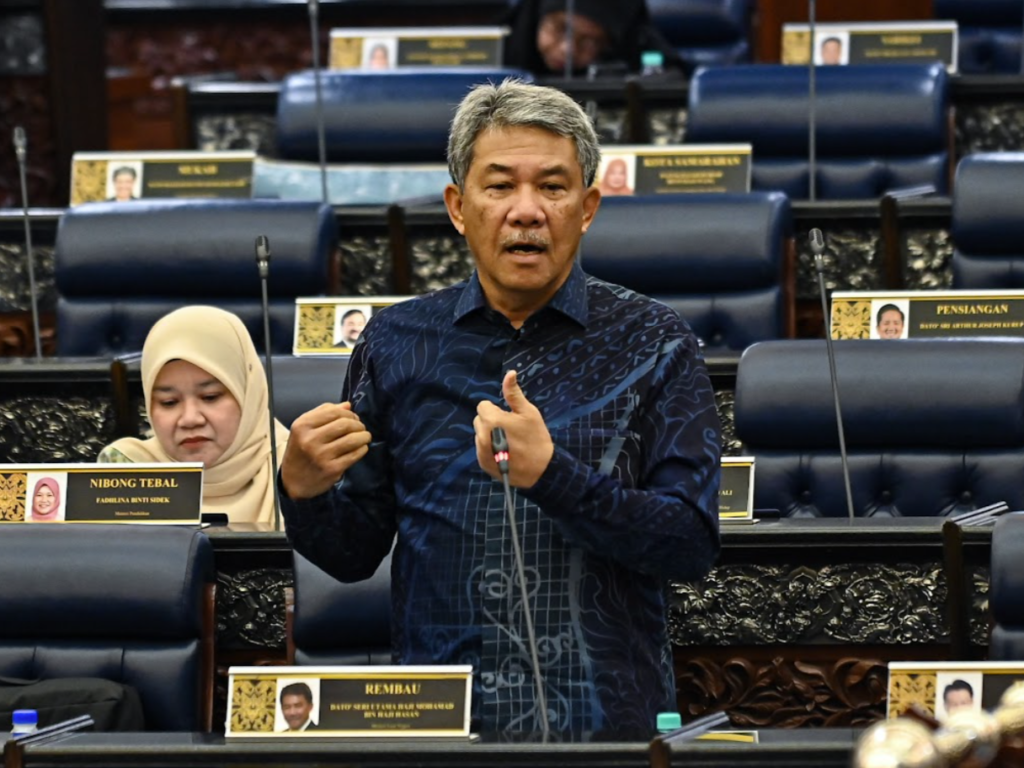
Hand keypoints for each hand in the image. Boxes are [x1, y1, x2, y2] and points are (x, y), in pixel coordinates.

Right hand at [280, 402, 371, 499]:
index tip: (353, 417)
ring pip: (352, 438)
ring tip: (365, 436)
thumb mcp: (303, 429)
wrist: (292, 481)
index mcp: (302, 426)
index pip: (333, 412)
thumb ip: (324, 413)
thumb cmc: (300, 451)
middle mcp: (310, 440)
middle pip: (345, 424)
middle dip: (358, 424)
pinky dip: (362, 448)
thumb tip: (347, 405)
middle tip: (361, 427)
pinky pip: (354, 454)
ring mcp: (321, 455)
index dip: (348, 413)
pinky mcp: (332, 469)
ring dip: (364, 436)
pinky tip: (361, 447)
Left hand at [474, 370, 552, 487]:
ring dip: (489, 434)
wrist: (541, 470)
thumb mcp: (528, 412)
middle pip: (479, 419)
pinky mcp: (482, 463)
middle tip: (510, 429)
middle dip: (491, 421)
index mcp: (491, 419)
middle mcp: (481, 435)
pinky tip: (504, 451)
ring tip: (508, 441)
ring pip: (479, 434)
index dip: (496, 409)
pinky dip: (489, 448)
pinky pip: (481, 448)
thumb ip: (513, 393)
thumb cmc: (536, 437)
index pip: (483, 406)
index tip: (509, 418)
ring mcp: (481, 451)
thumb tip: (509, 373)